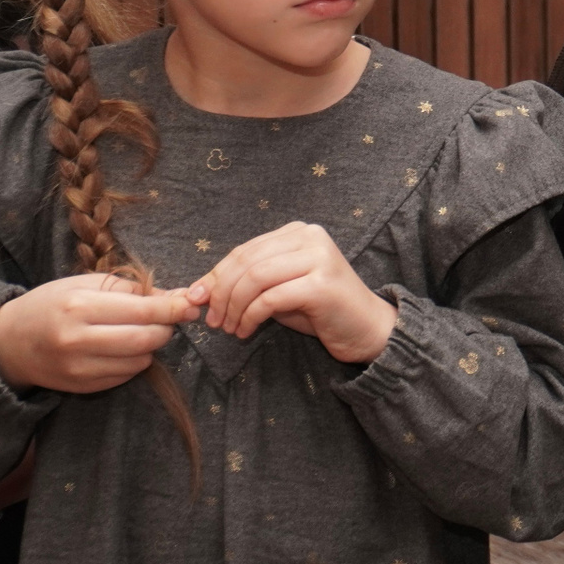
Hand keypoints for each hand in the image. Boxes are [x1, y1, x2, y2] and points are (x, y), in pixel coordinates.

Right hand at [0, 273, 197, 394]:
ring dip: (151, 346)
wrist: (10, 341)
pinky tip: (123, 348)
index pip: (143, 310)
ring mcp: (77, 367)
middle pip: (145, 339)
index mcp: (79, 306)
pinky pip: (125, 376)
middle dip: (166, 329)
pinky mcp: (80, 386)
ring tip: (141, 331)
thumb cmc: (53, 304)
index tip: (192, 305)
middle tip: (169, 320)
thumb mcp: (87, 284)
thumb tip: (179, 296)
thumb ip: (133, 290)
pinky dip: (135, 362)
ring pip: (139, 361)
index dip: (174, 309)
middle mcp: (77, 340)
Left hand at [187, 222, 396, 364]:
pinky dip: (250, 317)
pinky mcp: (322, 284)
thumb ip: (246, 283)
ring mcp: (319, 258)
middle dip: (221, 294)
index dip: (215, 275)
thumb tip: (199, 290)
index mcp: (299, 232)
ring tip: (229, 328)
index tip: (197, 299)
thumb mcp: (278, 290)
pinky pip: (270, 299)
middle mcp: (311, 237)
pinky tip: (246, 331)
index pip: (245, 250)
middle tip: (212, 321)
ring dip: (233, 307)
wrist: (367, 328)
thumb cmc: (320, 310)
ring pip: (255, 278)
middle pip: (246, 261)